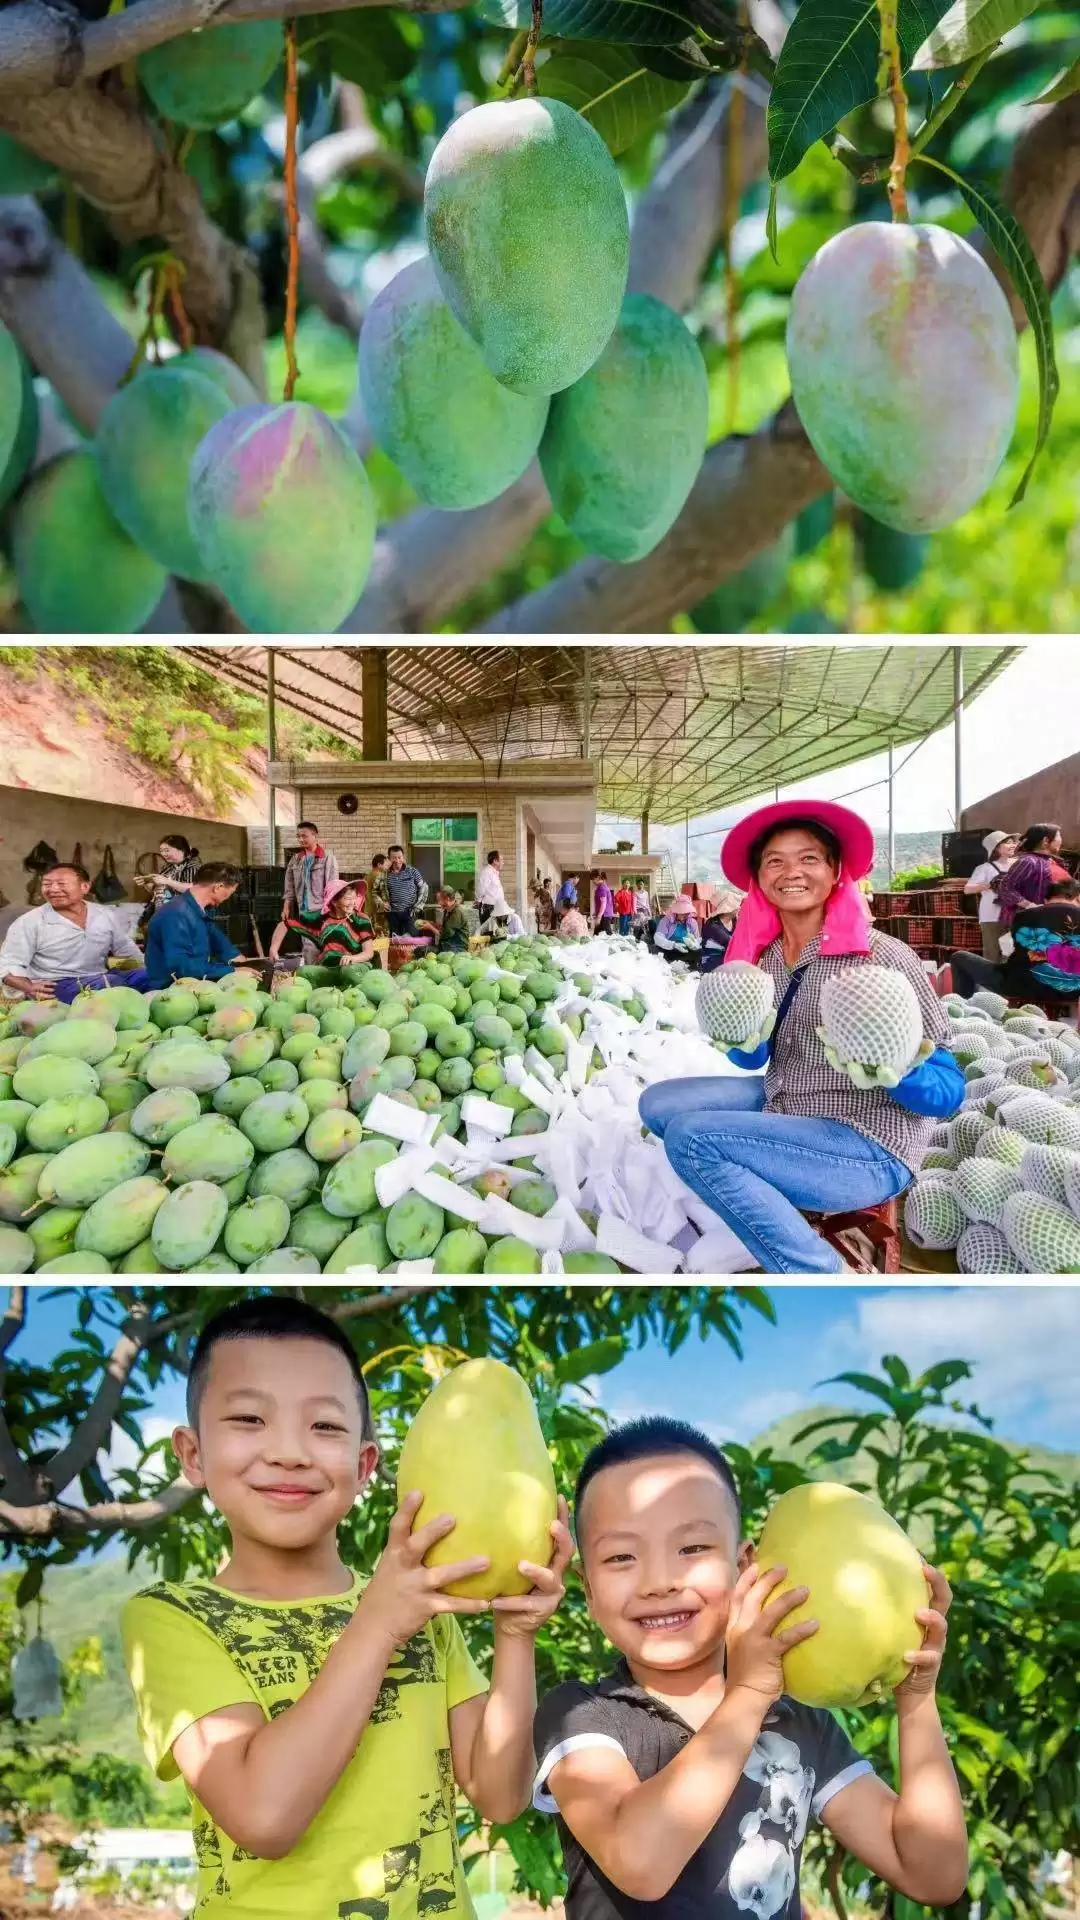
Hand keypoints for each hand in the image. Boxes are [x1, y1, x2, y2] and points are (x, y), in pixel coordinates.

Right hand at [358, 1491, 491, 1648]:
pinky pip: (450, 1605)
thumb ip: (406, 1549)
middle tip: (452, 1517)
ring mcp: (415, 1588)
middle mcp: (403, 1568)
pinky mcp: (425, 1607)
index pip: (397, 1527)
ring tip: (486, 1561)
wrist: (373, 1628)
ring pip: (441, 1576)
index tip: (418, 1491)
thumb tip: (427, 1524)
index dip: (406, 1509)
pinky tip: (486, 1602)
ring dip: (464, 1568)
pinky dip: (468, 1604)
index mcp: (393, 1555)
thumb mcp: (390, 1567)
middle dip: (433, 1532)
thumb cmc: (386, 1592)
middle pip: (416, 1545)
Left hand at [491, 1497, 573, 1638]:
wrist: (511, 1622)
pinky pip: (526, 1604)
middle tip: (551, 1526)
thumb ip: (511, 1545)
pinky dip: (510, 1602)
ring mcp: (552, 1593)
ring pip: (550, 1579)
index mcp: (551, 1559)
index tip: (560, 1497)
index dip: (564, 1517)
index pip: (560, 1535)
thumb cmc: (510, 1586)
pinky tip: (494, 1601)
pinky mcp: (542, 1610)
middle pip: (566, 1553)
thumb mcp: (512, 1563)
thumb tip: (492, 1510)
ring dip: (536, 1571)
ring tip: (521, 1565)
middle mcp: (556, 1573)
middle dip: (562, 1538)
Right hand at [724, 1560, 817, 1703]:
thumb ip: (750, 1632)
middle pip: (753, 1597)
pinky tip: (815, 1624)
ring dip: (788, 1599)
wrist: (744, 1697)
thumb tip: (767, 1619)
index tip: (756, 1564)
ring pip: (770, 1613)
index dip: (746, 1578)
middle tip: (783, 1568)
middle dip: (767, 1580)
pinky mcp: (767, 1654)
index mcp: (733, 1627)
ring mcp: (753, 1640)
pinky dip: (801, 1630)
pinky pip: (786, 1638)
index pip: (737, 1596)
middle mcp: (741, 1629)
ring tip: (804, 1590)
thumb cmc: (746, 1674)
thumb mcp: (740, 1647)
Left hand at [816, 1028, 932, 1089]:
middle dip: (856, 1075)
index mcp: (889, 1076)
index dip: (887, 1077)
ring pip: (844, 1068)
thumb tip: (931, 1043)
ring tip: (829, 1047)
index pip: (889, 1081)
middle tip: (851, 1065)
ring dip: (835, 1059)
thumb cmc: (903, 1056)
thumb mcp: (915, 1055)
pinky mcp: (845, 1059)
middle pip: (862, 1081)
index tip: (885, 1070)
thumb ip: (922, 1052)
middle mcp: (871, 1076)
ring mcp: (857, 1068)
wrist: (888, 1060)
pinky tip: (822, 1029)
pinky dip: (829, 1043)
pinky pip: (835, 1053)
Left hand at [895, 1561, 949, 1702]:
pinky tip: (906, 1655)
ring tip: (920, 1614)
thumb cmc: (894, 1650)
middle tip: (926, 1569)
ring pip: (942, 1627)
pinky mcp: (931, 1665)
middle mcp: (934, 1626)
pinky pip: (929, 1658)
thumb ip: (883, 1609)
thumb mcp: (891, 1626)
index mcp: (926, 1613)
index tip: (916, 1552)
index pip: (932, 1586)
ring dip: (932, 1618)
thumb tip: (852, 1583)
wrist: (909, 1689)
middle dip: (938, 1581)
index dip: (928, 1569)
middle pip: (944, 1598)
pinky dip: (918, 1656)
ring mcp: (935, 1645)